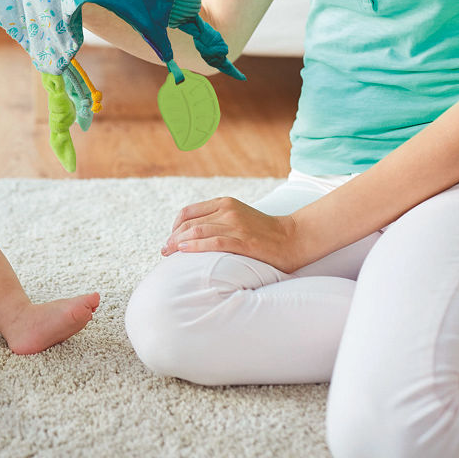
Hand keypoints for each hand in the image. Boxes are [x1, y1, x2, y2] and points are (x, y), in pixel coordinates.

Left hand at [161, 196, 302, 272]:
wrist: (293, 238)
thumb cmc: (264, 233)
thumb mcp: (238, 218)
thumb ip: (218, 221)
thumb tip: (193, 236)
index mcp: (225, 203)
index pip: (188, 212)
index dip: (174, 226)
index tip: (170, 239)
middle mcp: (227, 211)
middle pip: (189, 223)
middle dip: (172, 237)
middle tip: (165, 250)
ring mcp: (235, 225)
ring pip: (197, 231)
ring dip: (178, 243)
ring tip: (169, 253)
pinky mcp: (243, 240)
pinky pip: (213, 242)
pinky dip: (195, 246)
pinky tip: (184, 251)